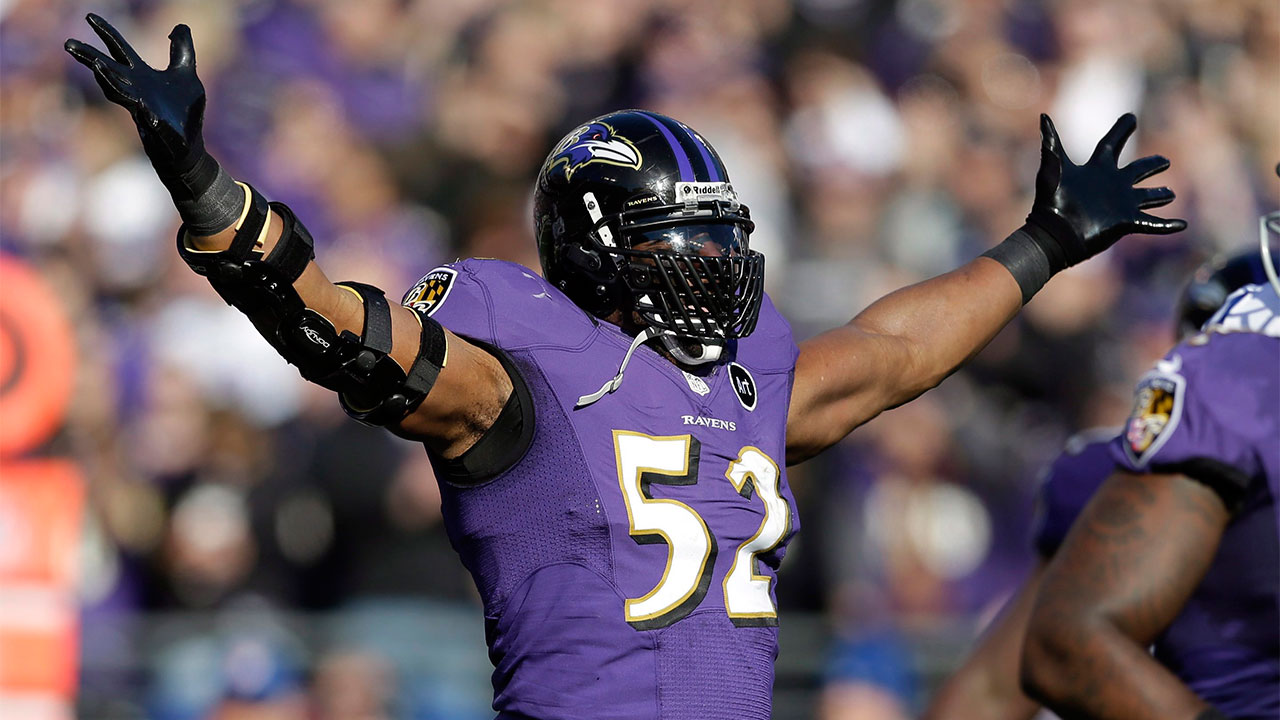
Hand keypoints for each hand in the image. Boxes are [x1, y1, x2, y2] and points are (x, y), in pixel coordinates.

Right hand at [65, 13, 205, 174]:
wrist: (189, 148)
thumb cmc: (185, 113)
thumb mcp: (187, 75)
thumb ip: (182, 50)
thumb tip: (178, 26)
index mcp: (143, 77)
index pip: (120, 51)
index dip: (107, 33)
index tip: (89, 17)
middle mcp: (137, 91)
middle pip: (109, 71)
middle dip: (91, 57)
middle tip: (68, 44)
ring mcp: (145, 110)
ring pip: (121, 94)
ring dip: (108, 81)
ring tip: (98, 66)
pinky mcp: (161, 130)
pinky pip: (151, 121)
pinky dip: (148, 115)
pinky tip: (146, 110)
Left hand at [1029, 113, 1185, 268]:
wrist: (1053, 234)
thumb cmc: (1051, 201)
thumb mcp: (1052, 168)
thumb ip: (1051, 142)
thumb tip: (1043, 115)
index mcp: (1096, 169)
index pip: (1111, 144)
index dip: (1121, 130)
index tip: (1131, 117)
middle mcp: (1112, 185)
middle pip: (1137, 171)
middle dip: (1151, 165)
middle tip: (1165, 160)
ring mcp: (1120, 204)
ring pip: (1146, 196)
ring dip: (1159, 195)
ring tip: (1170, 193)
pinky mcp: (1126, 222)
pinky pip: (1152, 223)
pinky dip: (1167, 224)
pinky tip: (1181, 225)